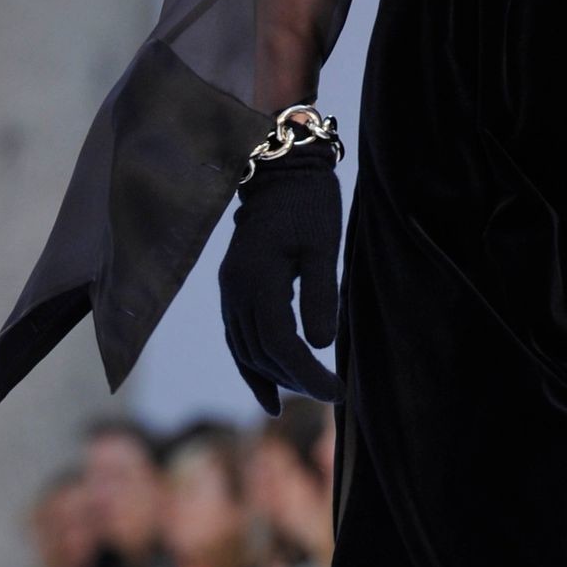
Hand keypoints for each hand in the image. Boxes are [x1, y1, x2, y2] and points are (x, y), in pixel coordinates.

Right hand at [218, 142, 343, 414]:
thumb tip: (321, 346)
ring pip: (245, 351)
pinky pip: (238, 338)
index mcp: (257, 280)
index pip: (280, 344)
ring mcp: (230, 291)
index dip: (307, 374)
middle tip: (331, 392)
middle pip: (260, 353)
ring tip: (303, 395)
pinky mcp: (233, 288)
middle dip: (295, 379)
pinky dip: (253, 366)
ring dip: (273, 377)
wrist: (281, 170)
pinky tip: (269, 390)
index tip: (337, 391)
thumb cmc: (309, 203)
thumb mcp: (323, 244)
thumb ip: (320, 293)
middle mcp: (235, 291)